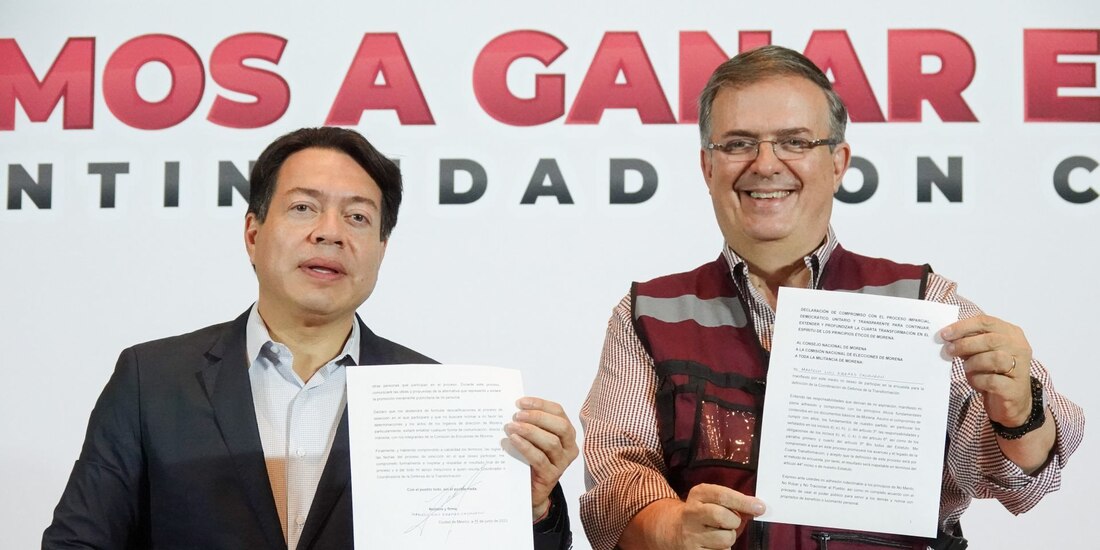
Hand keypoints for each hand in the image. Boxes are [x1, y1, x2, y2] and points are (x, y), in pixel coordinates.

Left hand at [504, 396, 578, 520]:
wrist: (530, 490)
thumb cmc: (531, 459)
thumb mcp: (533, 439)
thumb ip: (529, 424)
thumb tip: (514, 407)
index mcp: (566, 433)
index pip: (558, 412)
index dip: (540, 404)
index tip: (520, 402)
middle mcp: (569, 447)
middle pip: (560, 426)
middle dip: (537, 417)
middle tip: (516, 415)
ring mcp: (562, 463)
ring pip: (551, 442)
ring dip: (530, 431)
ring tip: (511, 427)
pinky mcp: (552, 476)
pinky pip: (540, 459)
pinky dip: (526, 447)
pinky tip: (513, 441)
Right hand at [621, 484, 764, 549]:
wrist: (672, 529)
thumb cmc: (701, 513)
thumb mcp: (710, 499)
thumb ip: (732, 501)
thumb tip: (758, 508)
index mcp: (698, 495)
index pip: (722, 495)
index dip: (743, 502)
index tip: (760, 507)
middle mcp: (691, 513)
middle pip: (723, 517)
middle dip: (734, 522)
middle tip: (732, 522)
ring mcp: (691, 535)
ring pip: (725, 539)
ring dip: (729, 538)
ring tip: (719, 534)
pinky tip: (713, 544)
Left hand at [941, 314, 1033, 425]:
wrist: (1010, 401)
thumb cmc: (993, 372)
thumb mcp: (980, 352)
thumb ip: (970, 341)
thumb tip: (948, 336)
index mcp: (1011, 333)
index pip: (986, 322)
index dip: (963, 327)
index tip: (944, 334)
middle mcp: (1019, 347)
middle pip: (990, 339)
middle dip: (965, 344)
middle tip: (949, 350)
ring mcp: (1020, 368)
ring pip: (994, 358)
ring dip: (973, 363)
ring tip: (967, 368)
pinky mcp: (1015, 388)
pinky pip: (992, 380)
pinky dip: (978, 380)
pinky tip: (976, 382)